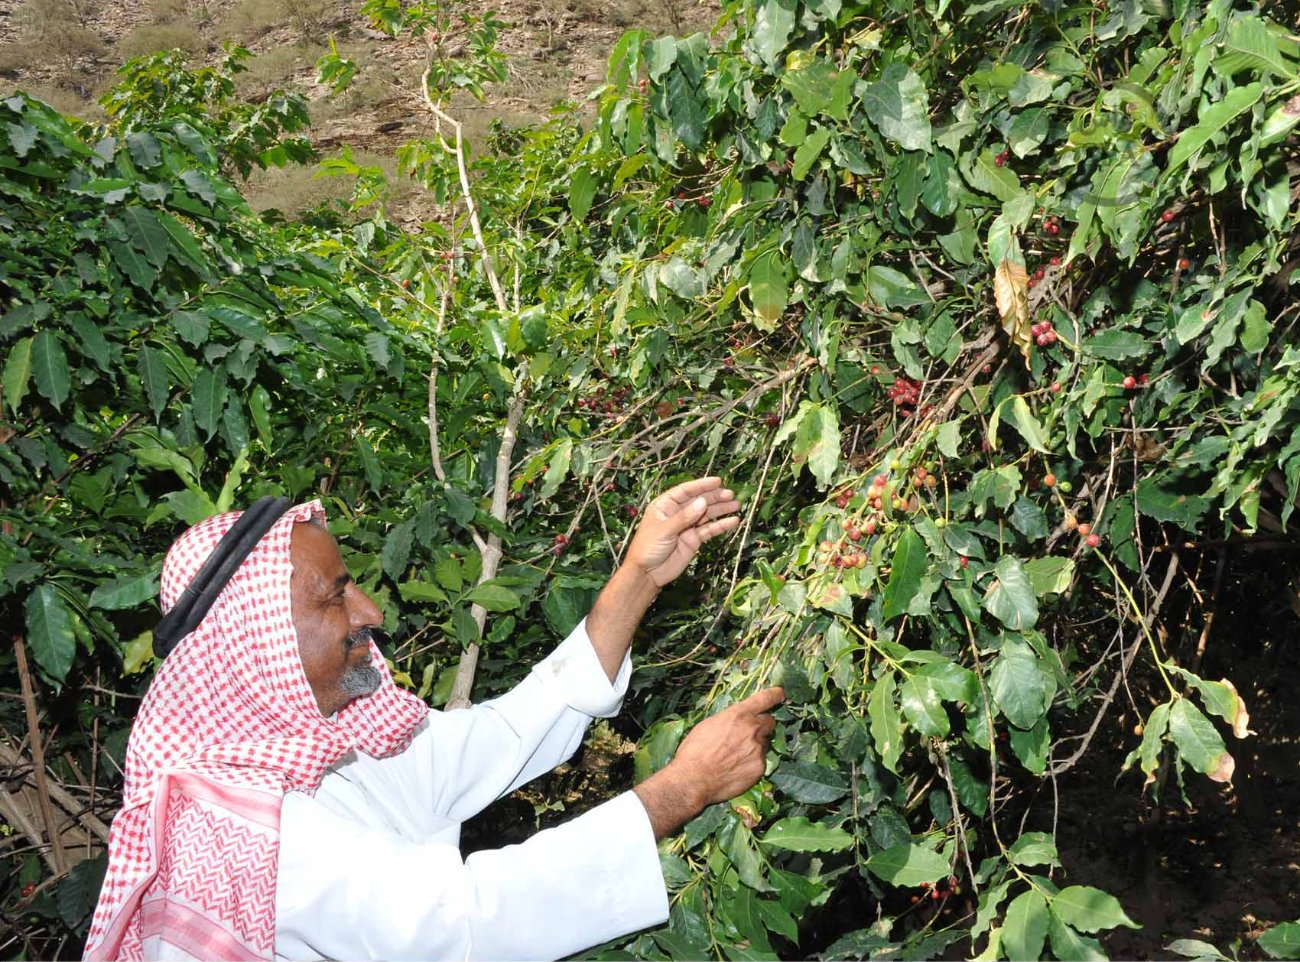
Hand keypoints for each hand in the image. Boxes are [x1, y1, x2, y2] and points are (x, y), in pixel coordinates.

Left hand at [625, 477, 740, 587]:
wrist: (647, 574)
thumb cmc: (647, 548)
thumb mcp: (664, 530)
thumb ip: (684, 517)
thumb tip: (702, 503)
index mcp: (665, 505)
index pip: (685, 491)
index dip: (702, 485)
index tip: (718, 481)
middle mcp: (677, 513)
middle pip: (699, 501)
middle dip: (715, 497)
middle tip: (730, 494)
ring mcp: (687, 526)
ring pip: (706, 514)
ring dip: (721, 509)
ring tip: (736, 505)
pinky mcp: (693, 539)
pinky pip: (709, 530)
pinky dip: (721, 525)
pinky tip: (733, 521)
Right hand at [633, 687, 783, 837]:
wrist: (693, 779)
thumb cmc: (694, 750)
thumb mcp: (709, 724)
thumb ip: (730, 719)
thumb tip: (738, 720)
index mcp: (738, 714)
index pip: (764, 699)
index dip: (775, 695)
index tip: (780, 694)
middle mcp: (752, 729)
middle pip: (769, 722)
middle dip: (762, 726)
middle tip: (749, 734)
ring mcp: (758, 749)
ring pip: (764, 743)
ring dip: (756, 746)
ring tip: (736, 756)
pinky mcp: (760, 768)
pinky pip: (761, 761)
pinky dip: (752, 763)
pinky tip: (737, 769)